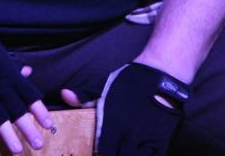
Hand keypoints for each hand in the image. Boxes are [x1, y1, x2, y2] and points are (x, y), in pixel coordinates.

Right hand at [0, 23, 52, 152]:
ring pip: (1, 121)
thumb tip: (27, 71)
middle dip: (29, 130)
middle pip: (18, 113)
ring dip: (9, 137)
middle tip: (38, 145)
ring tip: (17, 150)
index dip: (40, 112)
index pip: (31, 96)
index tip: (49, 124)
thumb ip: (12, 67)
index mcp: (11, 75)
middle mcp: (2, 89)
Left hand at [61, 63, 189, 155]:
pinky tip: (139, 153)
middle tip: (110, 152)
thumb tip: (64, 94)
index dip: (100, 154)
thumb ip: (84, 96)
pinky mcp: (160, 141)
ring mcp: (146, 139)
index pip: (103, 150)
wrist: (160, 77)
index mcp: (113, 121)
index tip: (98, 153)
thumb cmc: (130, 82)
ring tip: (123, 152)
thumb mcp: (105, 87)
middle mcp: (129, 133)